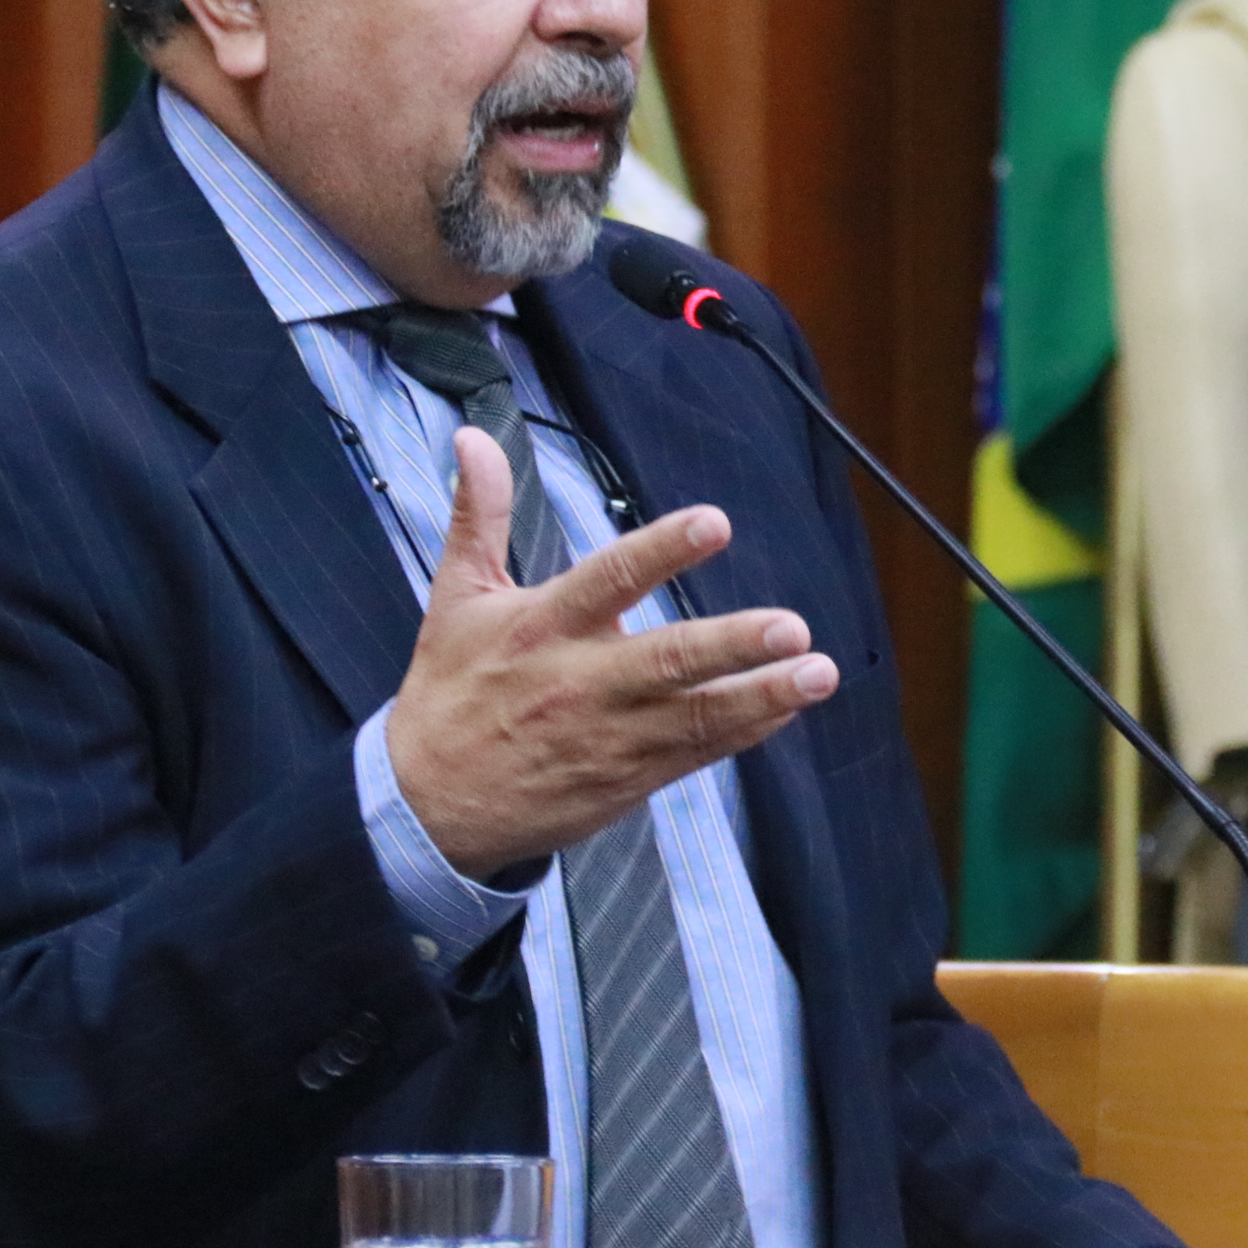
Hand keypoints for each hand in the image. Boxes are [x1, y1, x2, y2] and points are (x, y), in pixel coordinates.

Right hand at [385, 427, 839, 878]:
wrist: (429, 808)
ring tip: (818, 673)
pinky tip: (787, 709)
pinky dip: (744, 731)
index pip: (608, 580)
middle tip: (791, 628)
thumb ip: (479, 515)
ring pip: (696, 716)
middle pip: (666, 660)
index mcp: (542, 628)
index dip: (661, 551)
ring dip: (762, 695)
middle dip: (732, 644)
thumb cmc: (449, 691)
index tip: (714, 523)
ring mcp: (610, 736)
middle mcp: (582, 682)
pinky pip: (696, 754)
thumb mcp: (455, 597)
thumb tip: (473, 439)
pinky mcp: (627, 779)